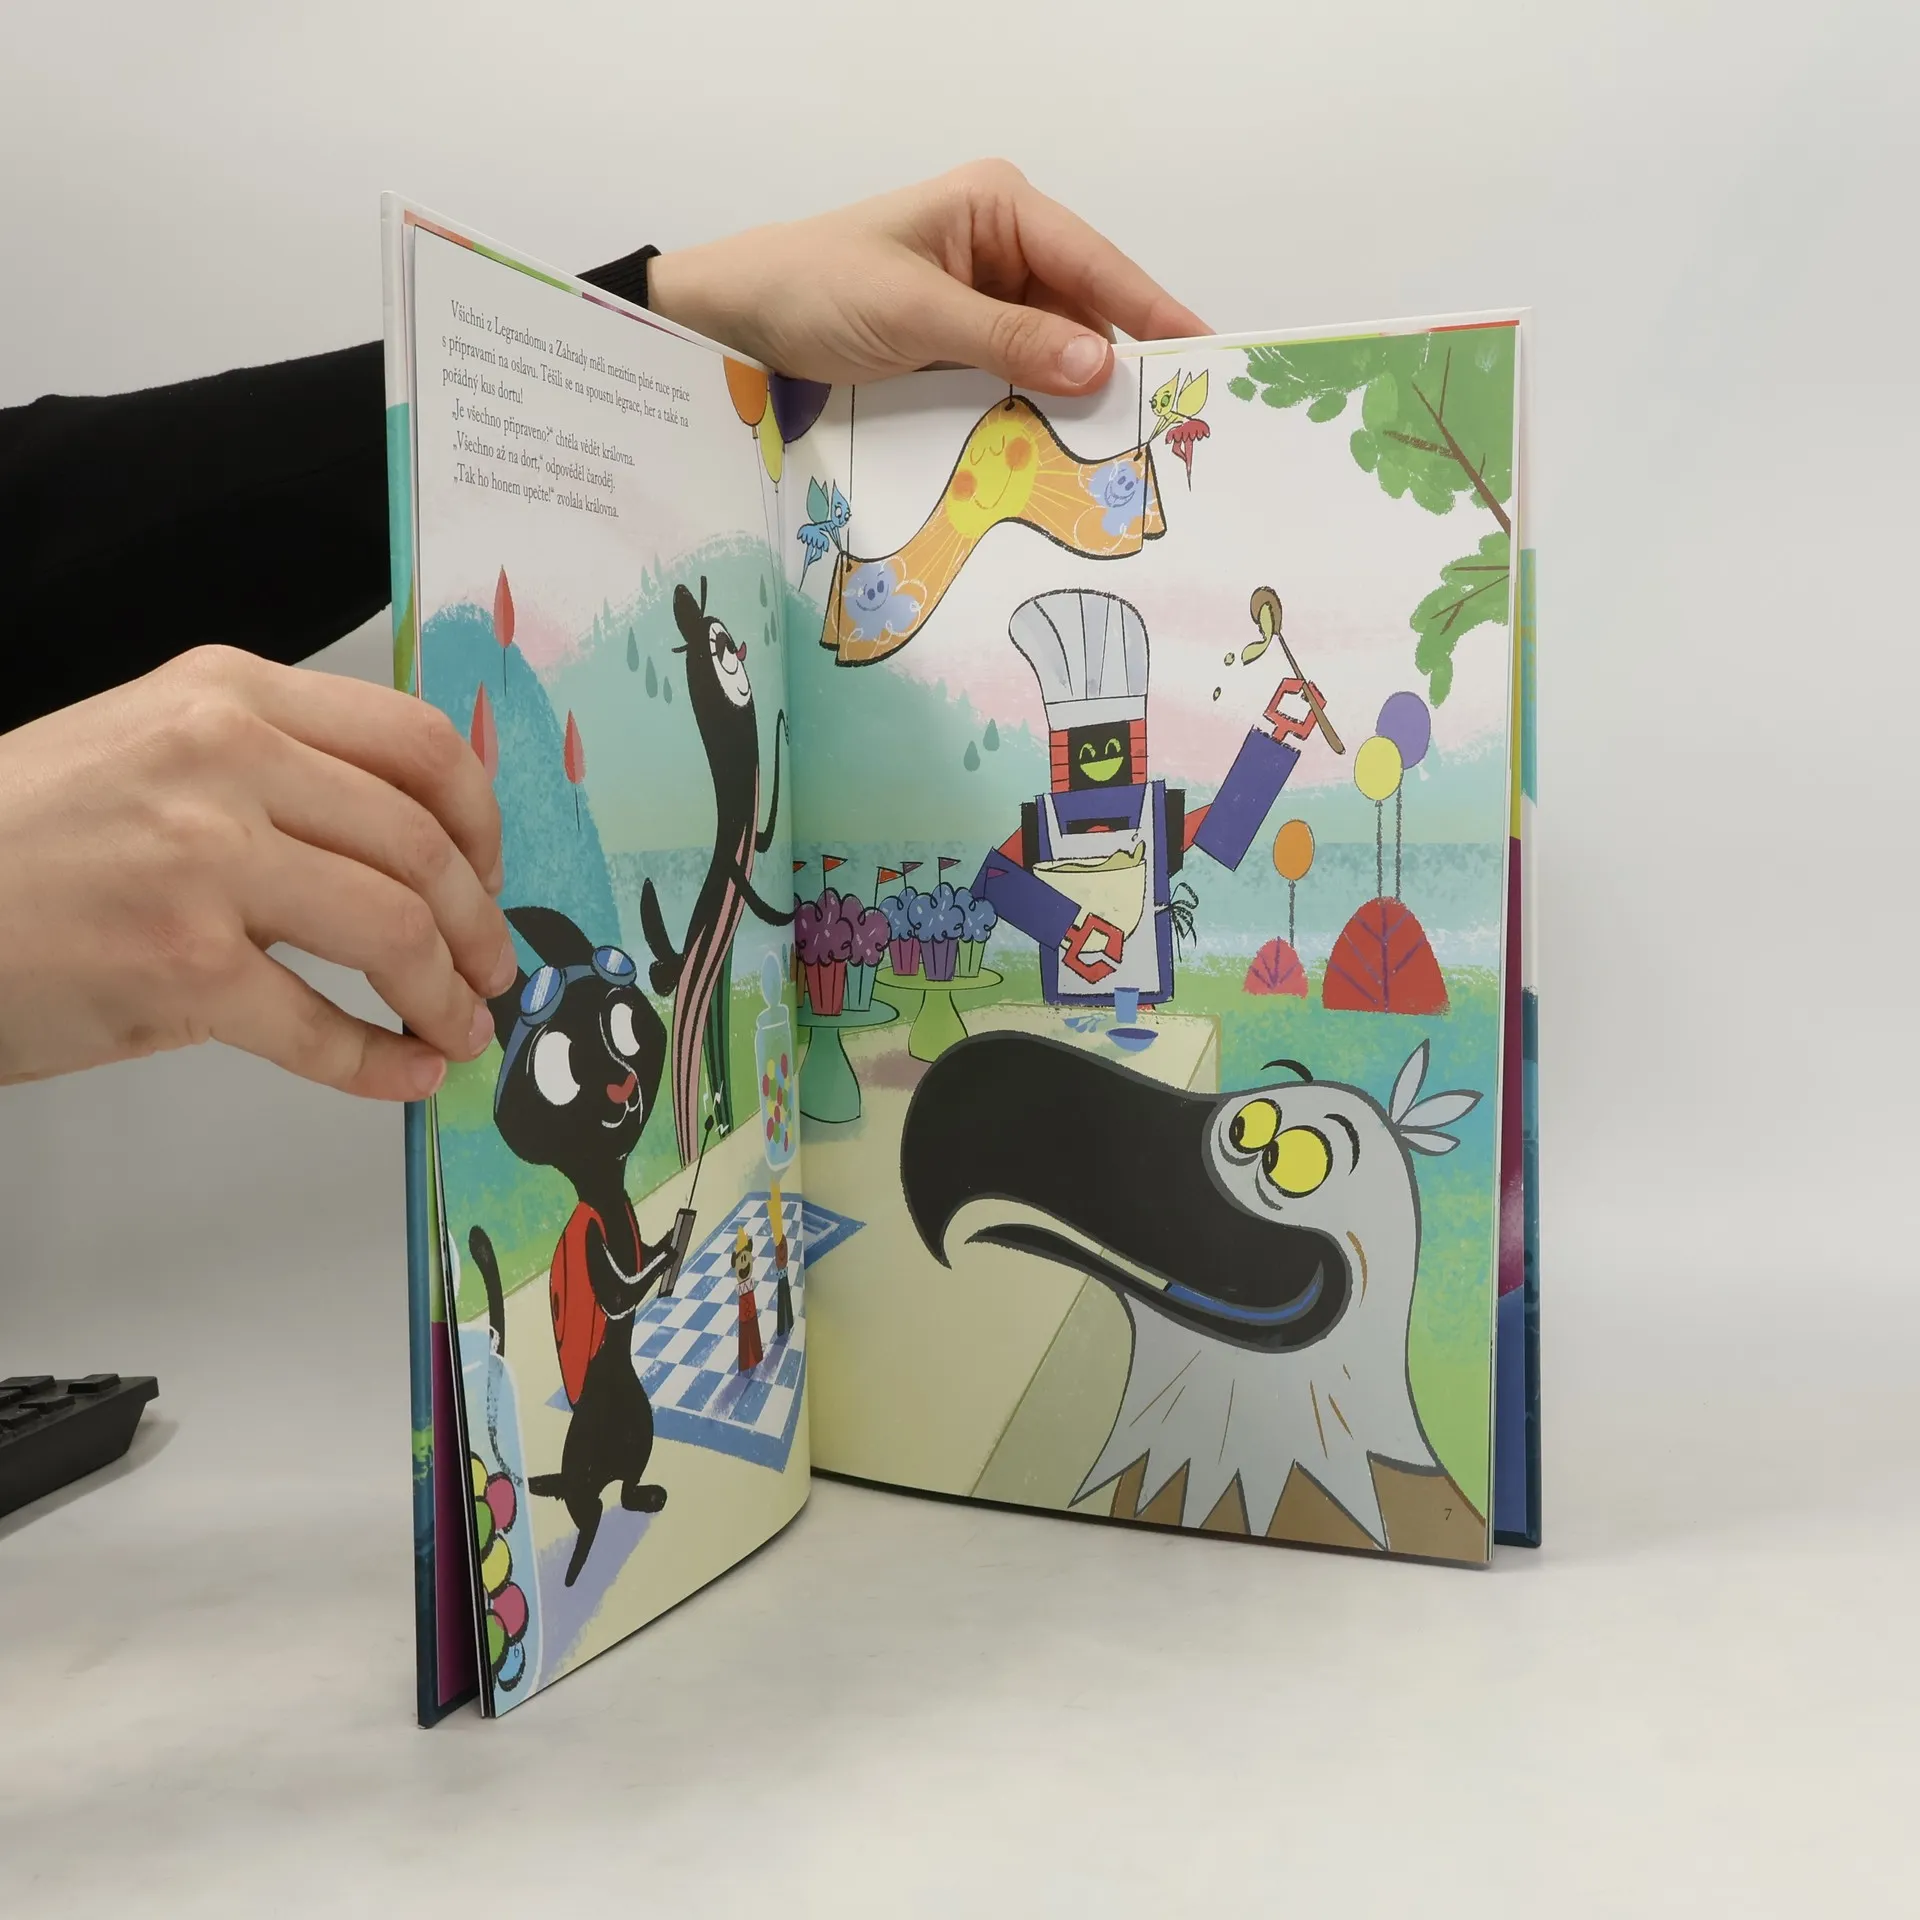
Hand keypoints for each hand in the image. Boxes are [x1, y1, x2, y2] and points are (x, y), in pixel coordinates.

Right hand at [0, 647, 512, 1099]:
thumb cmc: (21, 835)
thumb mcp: (149, 747)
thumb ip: (272, 768)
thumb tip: (408, 845)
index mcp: (230, 695)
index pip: (417, 743)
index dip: (482, 821)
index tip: (490, 873)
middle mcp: (225, 760)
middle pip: (423, 844)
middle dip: (478, 924)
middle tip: (490, 971)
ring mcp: (203, 860)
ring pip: (395, 928)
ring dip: (447, 995)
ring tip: (458, 1029)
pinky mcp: (180, 964)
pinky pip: (320, 1026)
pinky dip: (380, 1063)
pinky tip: (404, 1075)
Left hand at [647, 159, 1208, 396]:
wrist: (736, 319)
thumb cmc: (814, 288)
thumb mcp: (913, 313)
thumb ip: (1007, 340)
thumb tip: (1098, 364)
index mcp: (998, 207)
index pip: (1094, 262)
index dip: (1151, 310)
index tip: (1205, 353)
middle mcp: (1003, 246)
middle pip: (1086, 310)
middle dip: (1122, 364)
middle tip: (1175, 422)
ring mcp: (986, 299)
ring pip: (1058, 352)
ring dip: (1081, 398)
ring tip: (1131, 448)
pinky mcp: (966, 345)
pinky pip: (1021, 378)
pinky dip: (1041, 411)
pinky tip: (1067, 448)